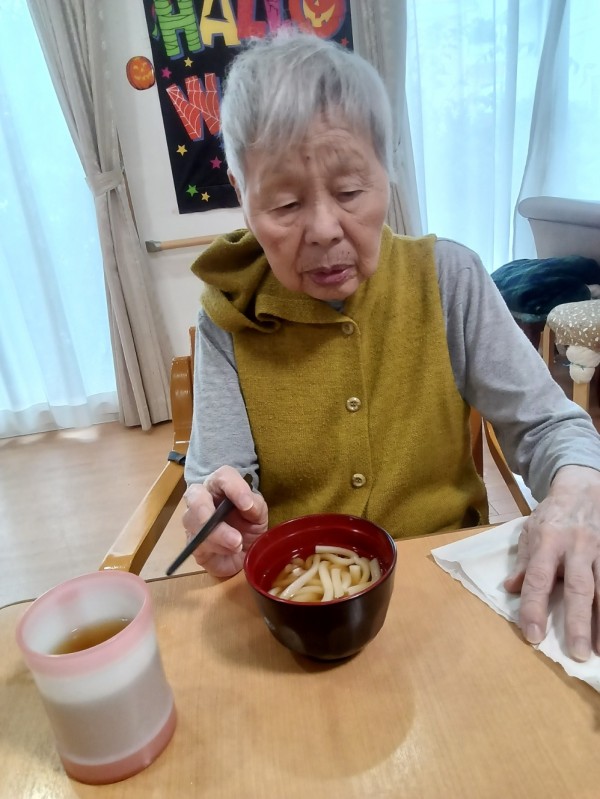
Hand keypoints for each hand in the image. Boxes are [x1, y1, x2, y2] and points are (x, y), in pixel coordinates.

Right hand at [182, 466, 267, 577]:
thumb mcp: (259, 514)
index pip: (222, 476)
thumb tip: (247, 504)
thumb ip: (256, 506)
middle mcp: (202, 499)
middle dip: (208, 511)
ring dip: (217, 535)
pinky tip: (229, 551)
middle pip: (194, 495)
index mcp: (221, 486)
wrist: (245, 553)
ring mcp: (193, 521)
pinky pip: (197, 543)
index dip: (233, 487)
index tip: (247, 505)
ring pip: (193, 522)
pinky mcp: (192, 543)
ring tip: (237, 544)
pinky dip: (216, 548)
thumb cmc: (250, 526)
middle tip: (230, 529)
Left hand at [504, 465, 599, 660]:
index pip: (539, 578)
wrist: (584, 486)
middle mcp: (576, 546)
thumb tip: (511, 589)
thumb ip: (524, 561)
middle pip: (578, 588)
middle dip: (578, 622)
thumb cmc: (554, 513)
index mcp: (548, 541)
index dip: (534, 607)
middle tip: (577, 653)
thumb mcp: (531, 530)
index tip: (532, 635)